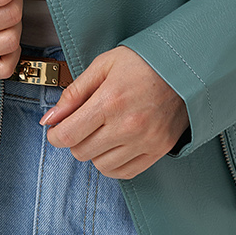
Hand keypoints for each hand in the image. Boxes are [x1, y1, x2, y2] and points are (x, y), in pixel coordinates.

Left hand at [38, 45, 189, 178]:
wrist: (185, 67)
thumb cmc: (144, 61)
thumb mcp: (103, 65)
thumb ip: (74, 92)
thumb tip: (50, 118)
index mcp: (110, 101)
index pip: (68, 135)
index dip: (55, 135)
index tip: (56, 129)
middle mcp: (127, 125)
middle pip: (81, 152)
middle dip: (74, 140)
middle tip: (82, 124)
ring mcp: (144, 141)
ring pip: (101, 165)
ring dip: (94, 152)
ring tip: (102, 132)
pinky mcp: (158, 150)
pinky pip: (125, 172)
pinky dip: (113, 164)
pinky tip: (114, 146)